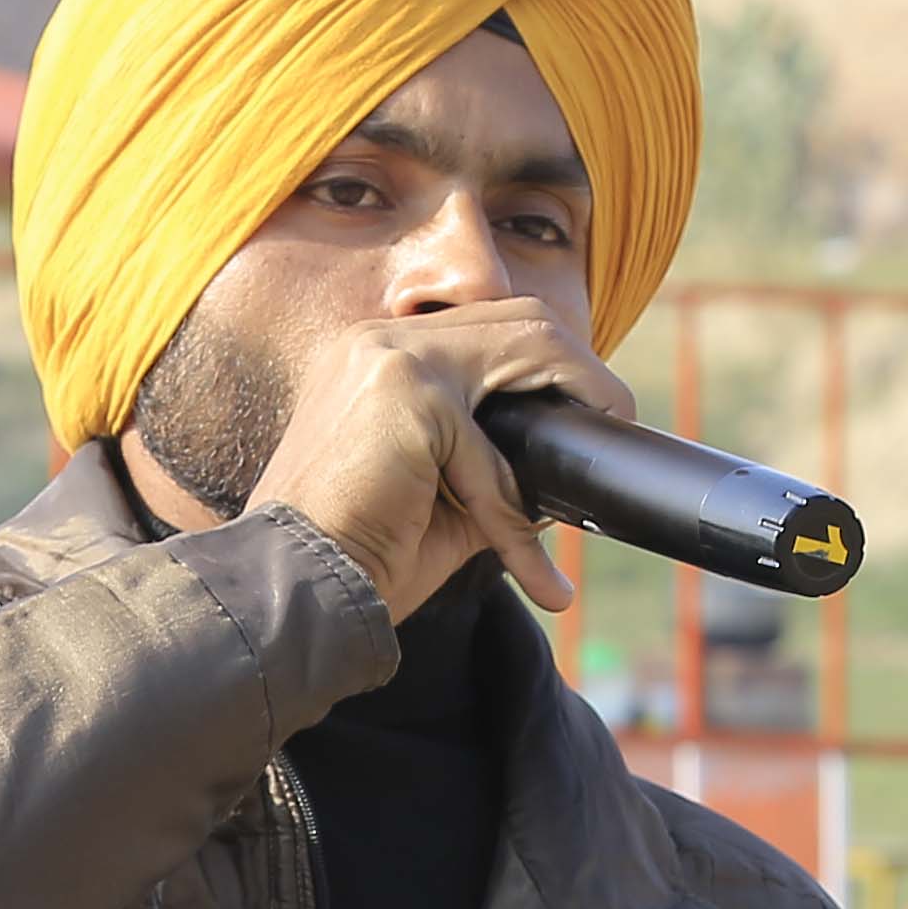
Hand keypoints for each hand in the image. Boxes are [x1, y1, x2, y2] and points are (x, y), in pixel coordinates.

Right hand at [237, 302, 628, 621]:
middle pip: (516, 317)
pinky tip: (533, 568)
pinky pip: (494, 451)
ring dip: (578, 394)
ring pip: (525, 349)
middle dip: (579, 365)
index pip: (485, 327)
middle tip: (614, 415)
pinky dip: (514, 509)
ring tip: (610, 432)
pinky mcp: (407, 393)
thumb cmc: (356, 553)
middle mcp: (378, 338)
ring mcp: (389, 355)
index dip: (547, 359)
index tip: (584, 407)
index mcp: (376, 353)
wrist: (293, 591)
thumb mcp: (442, 495)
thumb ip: (497, 467)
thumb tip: (563, 468)